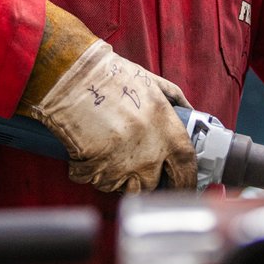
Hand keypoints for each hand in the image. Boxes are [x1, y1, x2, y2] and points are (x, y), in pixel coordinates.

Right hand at [25, 39, 196, 192]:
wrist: (75, 77)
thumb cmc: (111, 76)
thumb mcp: (152, 82)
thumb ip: (174, 99)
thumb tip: (188, 112)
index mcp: (168, 132)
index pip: (186, 170)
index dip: (186, 182)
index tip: (182, 185)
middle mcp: (150, 153)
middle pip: (152, 183)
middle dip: (144, 177)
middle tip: (133, 160)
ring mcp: (123, 165)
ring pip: (123, 186)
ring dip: (117, 176)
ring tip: (107, 150)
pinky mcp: (96, 170)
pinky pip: (96, 181)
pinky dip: (91, 171)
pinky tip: (88, 150)